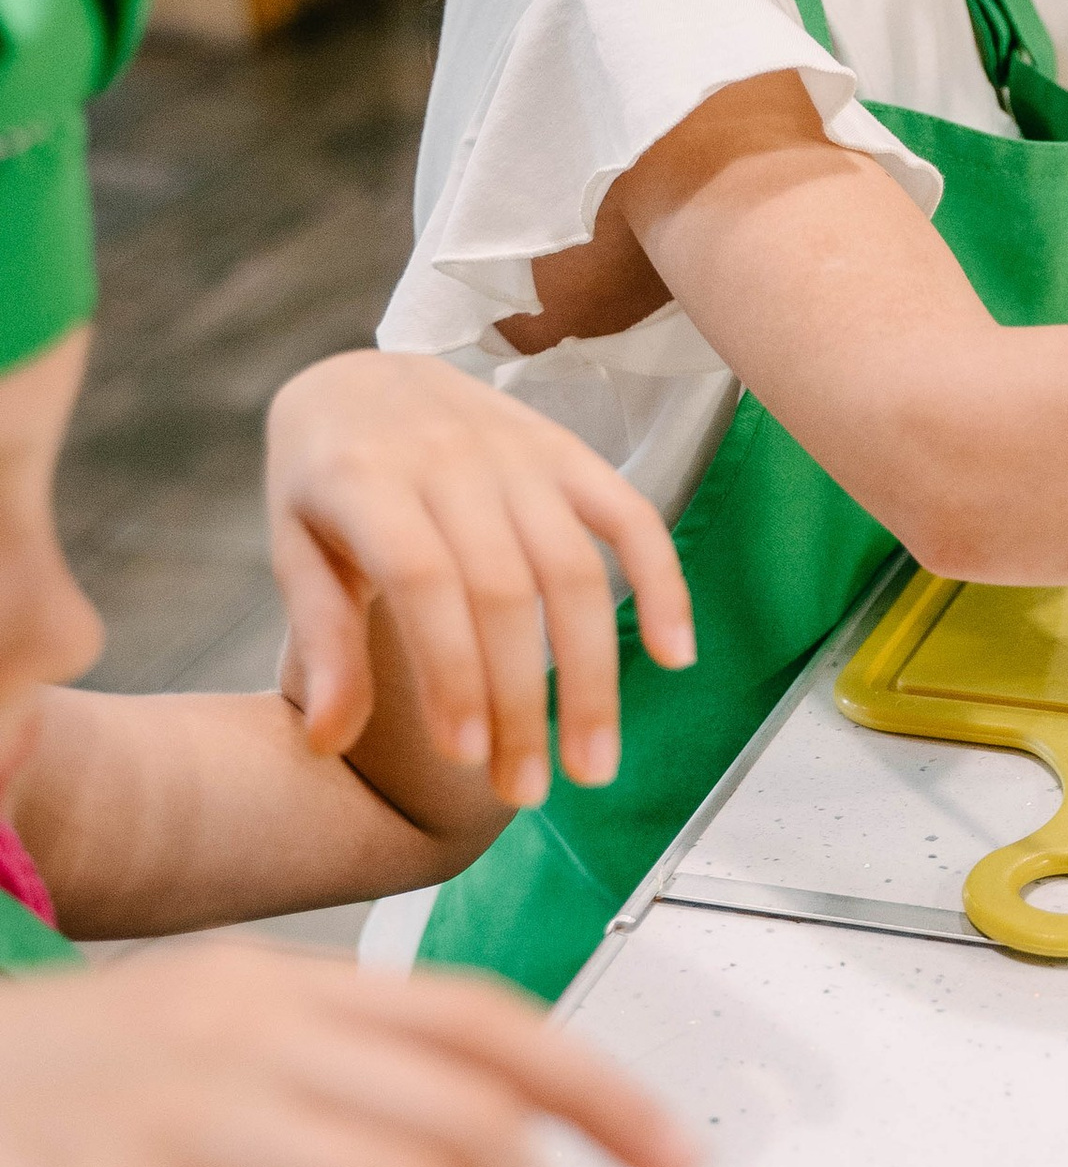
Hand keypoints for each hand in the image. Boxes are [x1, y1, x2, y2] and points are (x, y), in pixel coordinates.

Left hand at [268, 355, 694, 813]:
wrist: (361, 374)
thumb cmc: (322, 480)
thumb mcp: (294, 548)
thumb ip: (321, 640)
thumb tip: (329, 744)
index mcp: (365, 478)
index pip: (425, 582)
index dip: (450, 672)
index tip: (466, 758)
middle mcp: (450, 458)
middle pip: (506, 590)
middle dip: (524, 703)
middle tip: (530, 792)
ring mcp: (519, 451)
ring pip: (574, 568)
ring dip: (593, 674)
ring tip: (595, 764)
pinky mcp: (568, 451)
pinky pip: (631, 515)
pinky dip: (662, 583)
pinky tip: (674, 658)